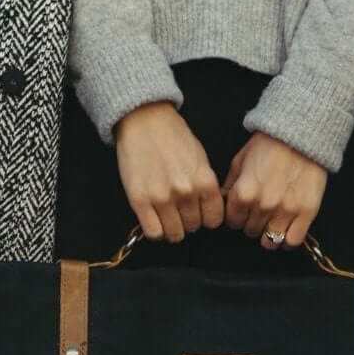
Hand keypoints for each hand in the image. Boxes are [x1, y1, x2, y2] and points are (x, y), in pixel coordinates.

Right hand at [113, 101, 224, 242]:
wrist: (144, 120)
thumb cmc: (173, 138)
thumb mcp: (201, 159)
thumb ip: (206, 187)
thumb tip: (209, 210)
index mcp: (204, 181)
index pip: (213, 221)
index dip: (206, 218)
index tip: (198, 212)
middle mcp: (185, 192)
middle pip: (193, 227)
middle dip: (187, 221)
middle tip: (178, 208)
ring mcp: (162, 198)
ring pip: (174, 234)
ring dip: (171, 228)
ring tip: (166, 214)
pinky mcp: (140, 201)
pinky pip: (154, 233)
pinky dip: (155, 230)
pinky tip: (154, 219)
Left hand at [221, 132, 327, 250]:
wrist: (300, 136)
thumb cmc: (269, 145)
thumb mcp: (240, 161)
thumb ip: (230, 185)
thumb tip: (223, 202)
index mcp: (244, 193)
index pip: (233, 222)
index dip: (237, 217)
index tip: (243, 213)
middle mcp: (263, 206)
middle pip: (251, 231)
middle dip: (252, 223)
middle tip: (259, 213)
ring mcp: (285, 211)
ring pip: (270, 241)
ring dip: (269, 235)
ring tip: (272, 224)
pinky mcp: (305, 213)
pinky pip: (292, 241)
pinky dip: (287, 241)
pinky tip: (286, 232)